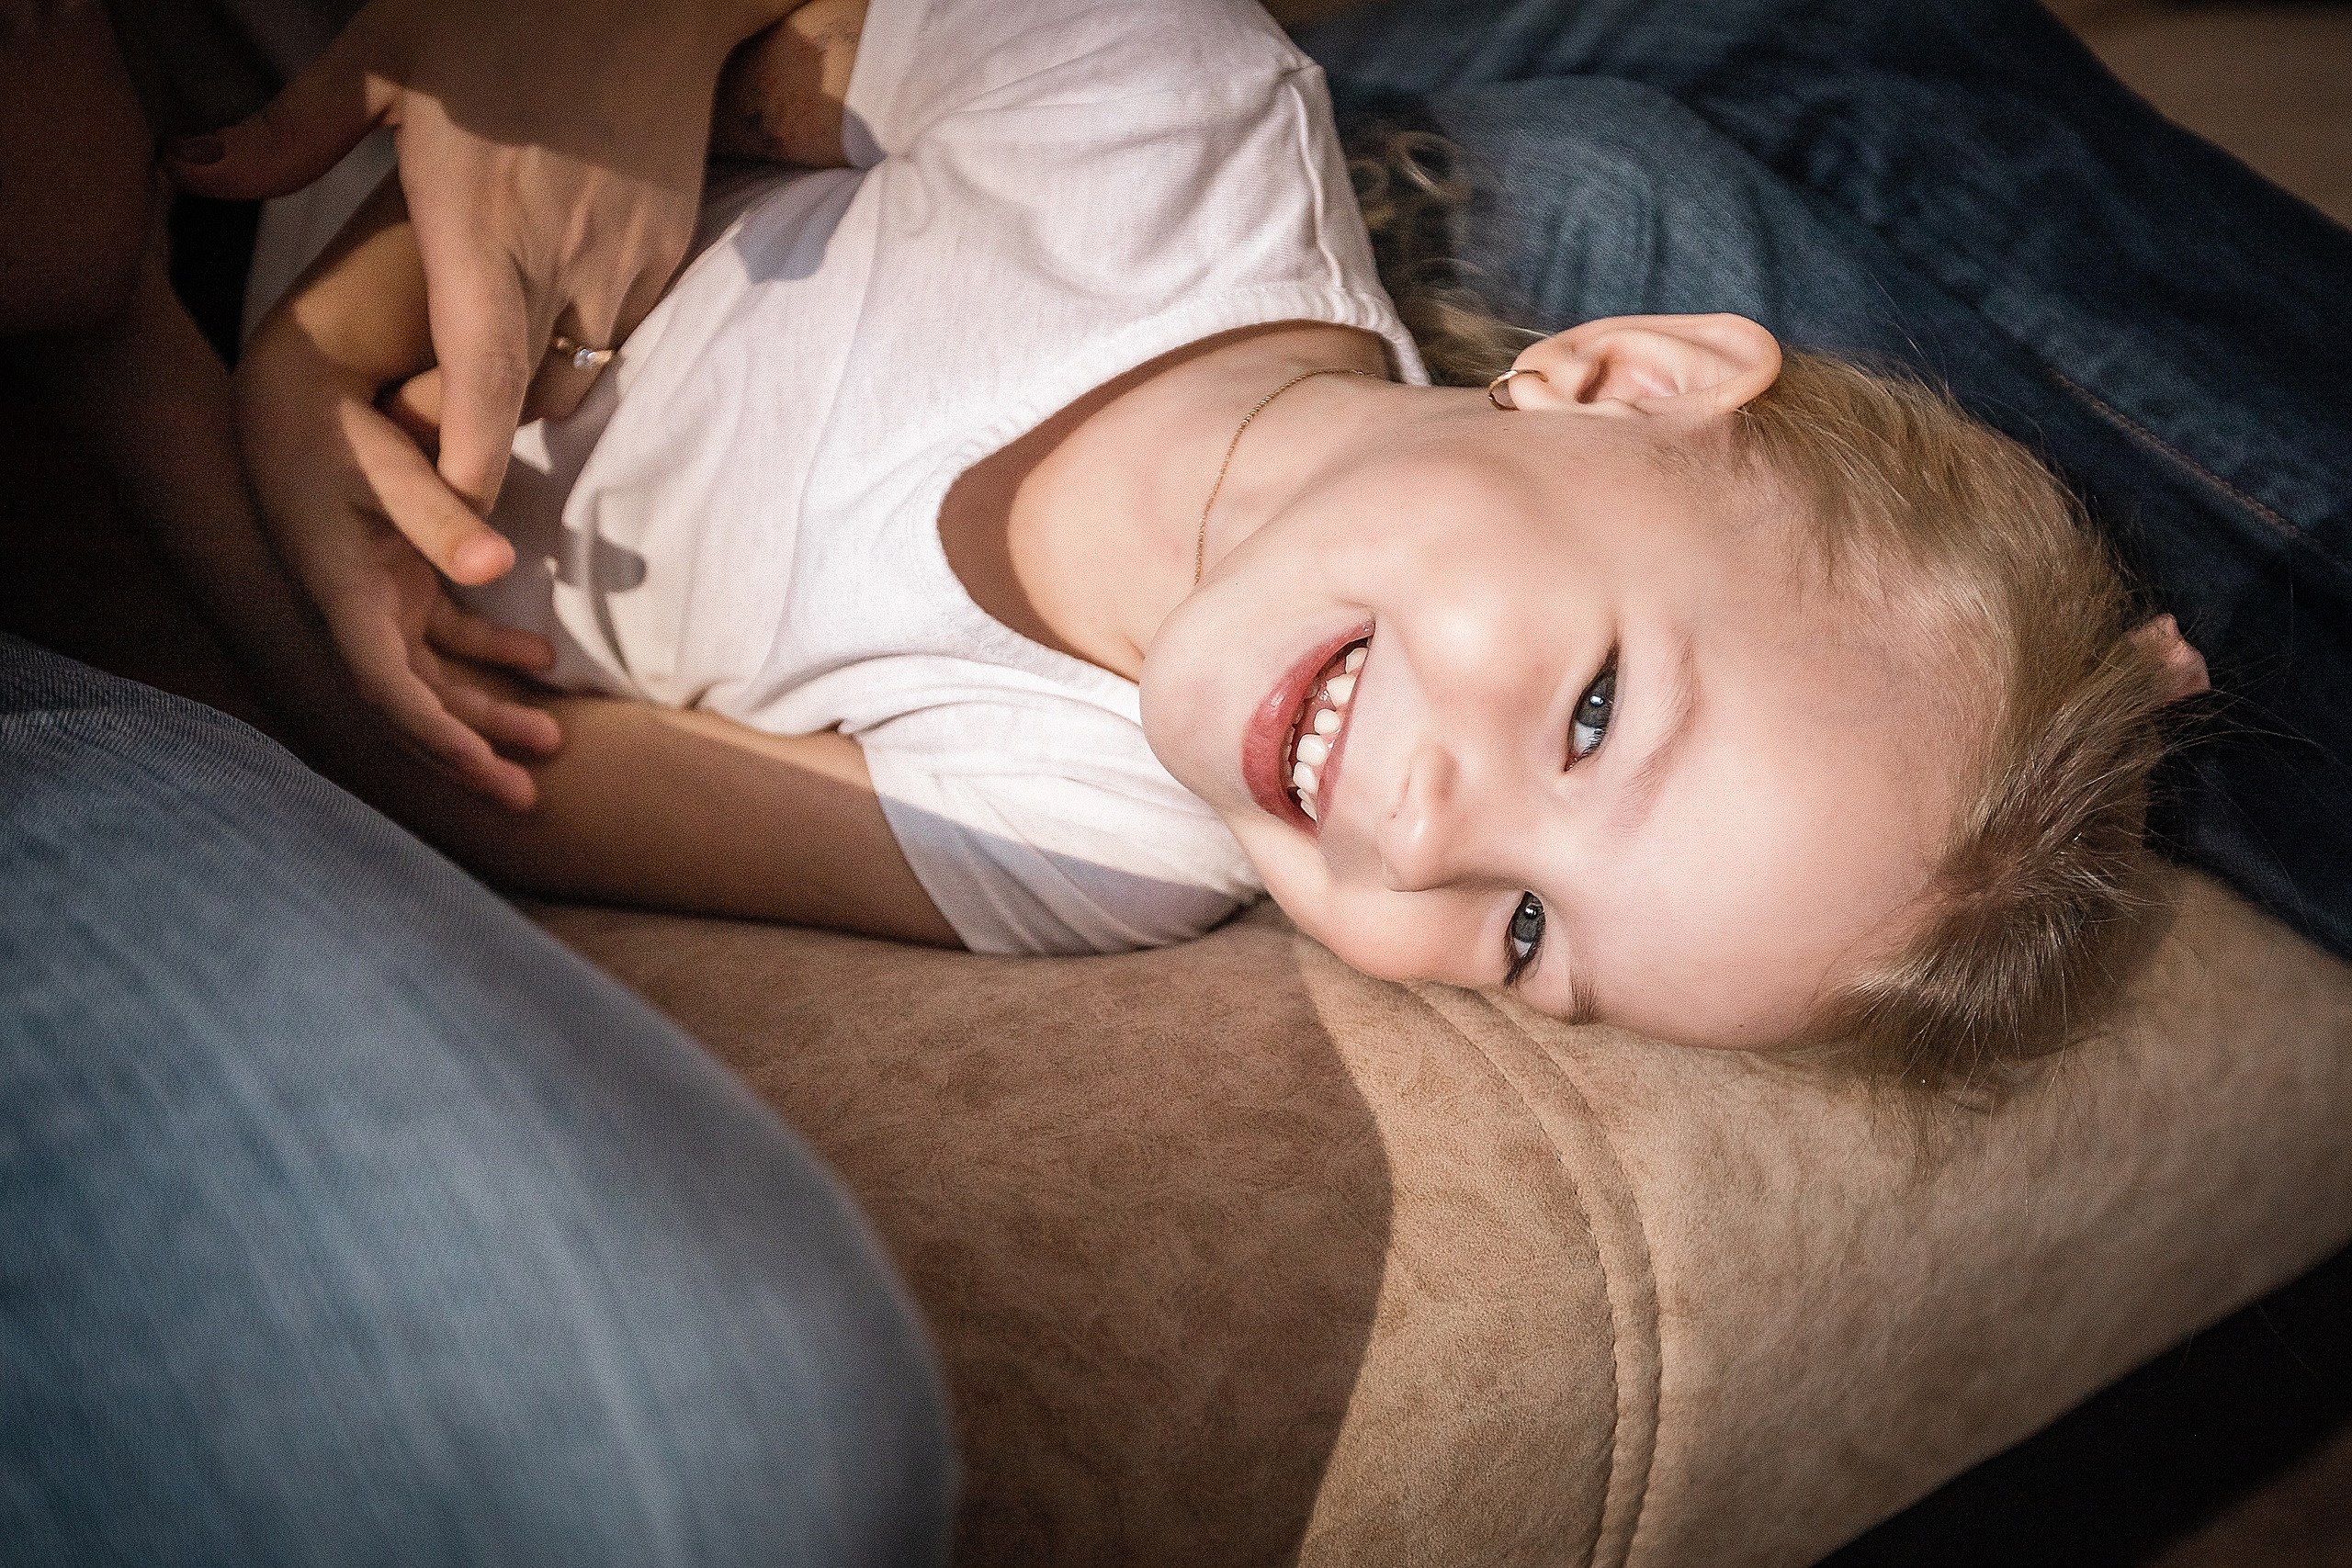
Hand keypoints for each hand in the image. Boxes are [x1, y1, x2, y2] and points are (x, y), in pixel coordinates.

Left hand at [170, 0, 788, 519]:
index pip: (480, 387)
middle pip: (525, 400)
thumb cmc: (505, 9)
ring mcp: (625, 261)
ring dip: (534, 376)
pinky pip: (619, 325)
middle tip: (429, 412)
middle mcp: (560, 263)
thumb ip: (288, 133)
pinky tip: (551, 279)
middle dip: (481, 426)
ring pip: (578, 369)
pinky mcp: (669, 249)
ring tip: (491, 336)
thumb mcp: (384, 55)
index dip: (464, 467)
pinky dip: (580, 329)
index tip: (443, 514)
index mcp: (479, 229)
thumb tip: (186, 172)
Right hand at [237, 332, 563, 809]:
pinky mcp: (396, 578)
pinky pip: (445, 635)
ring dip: (487, 712)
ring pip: (434, 678)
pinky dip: (491, 651)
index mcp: (346, 595)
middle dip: (467, 755)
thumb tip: (497, 565)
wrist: (292, 389)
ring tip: (552, 739)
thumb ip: (441, 515)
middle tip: (527, 799)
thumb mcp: (388, 465)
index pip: (389, 689)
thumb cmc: (335, 423)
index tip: (486, 772)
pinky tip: (540, 658)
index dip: (436, 736)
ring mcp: (376, 598)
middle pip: (412, 705)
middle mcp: (356, 611)